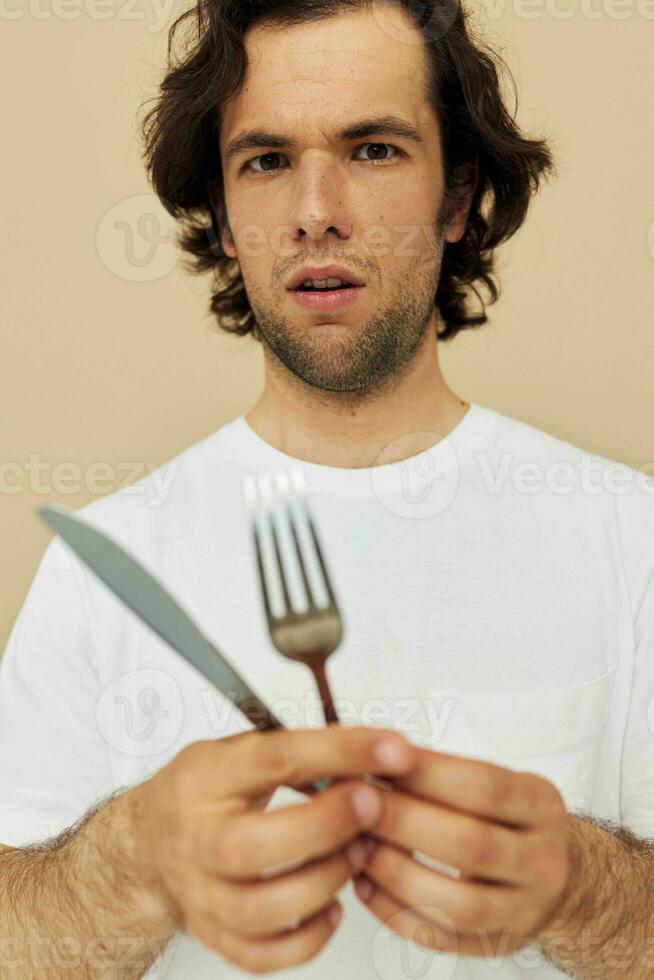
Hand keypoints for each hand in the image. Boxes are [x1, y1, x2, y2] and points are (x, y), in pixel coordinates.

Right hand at [131, 724, 418, 973]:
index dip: (338, 752)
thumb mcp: (241, 750)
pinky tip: (333, 905)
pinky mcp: (213, 934)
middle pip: (253, 848)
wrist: (148, 842)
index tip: (392, 749)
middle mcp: (197, 837)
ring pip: (261, 910)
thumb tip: (373, 752)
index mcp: (206, 777)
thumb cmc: (208, 789)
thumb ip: (300, 752)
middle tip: (371, 806)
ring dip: (325, 881)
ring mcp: (201, 893)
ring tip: (358, 853)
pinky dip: (308, 938)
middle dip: (325, 827)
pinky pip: (263, 955)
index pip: (274, 759)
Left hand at [351, 747, 571, 957]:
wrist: (556, 873)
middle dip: (405, 823)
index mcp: (541, 806)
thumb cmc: (506, 816)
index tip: (381, 761)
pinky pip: (444, 938)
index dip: (429, 774)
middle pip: (472, 845)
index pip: (485, 787)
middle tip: (359, 804)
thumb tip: (374, 759)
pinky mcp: (500, 944)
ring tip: (358, 845)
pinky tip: (364, 884)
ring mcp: (526, 910)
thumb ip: (444, 773)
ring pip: (460, 903)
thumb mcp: (497, 781)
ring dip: (398, 873)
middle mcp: (544, 861)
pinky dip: (397, 913)